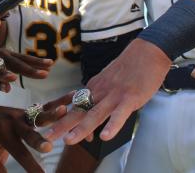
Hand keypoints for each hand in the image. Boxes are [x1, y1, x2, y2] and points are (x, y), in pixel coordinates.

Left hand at [0, 47, 53, 91]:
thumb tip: (8, 89)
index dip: (3, 75)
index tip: (13, 80)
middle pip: (15, 64)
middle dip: (29, 70)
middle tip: (44, 75)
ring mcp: (5, 52)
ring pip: (23, 58)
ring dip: (37, 62)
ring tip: (50, 65)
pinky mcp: (10, 52)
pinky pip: (24, 57)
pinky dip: (36, 60)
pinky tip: (47, 63)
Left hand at [0, 93, 71, 172]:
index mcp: (3, 135)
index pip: (19, 154)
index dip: (31, 167)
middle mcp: (14, 123)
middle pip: (28, 133)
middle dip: (38, 141)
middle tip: (48, 148)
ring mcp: (24, 114)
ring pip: (40, 115)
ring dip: (52, 114)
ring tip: (64, 111)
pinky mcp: (31, 110)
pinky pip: (47, 106)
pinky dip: (60, 101)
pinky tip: (73, 96)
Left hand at [44, 39, 170, 144]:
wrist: (147, 52)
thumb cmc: (130, 68)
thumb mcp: (109, 81)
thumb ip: (101, 97)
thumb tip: (94, 113)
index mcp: (93, 88)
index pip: (76, 108)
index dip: (65, 122)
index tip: (53, 133)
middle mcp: (99, 92)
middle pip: (78, 111)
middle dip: (61, 125)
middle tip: (47, 137)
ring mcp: (113, 95)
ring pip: (94, 114)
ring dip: (80, 129)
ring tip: (68, 141)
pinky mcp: (130, 98)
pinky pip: (119, 115)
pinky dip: (112, 126)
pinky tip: (105, 137)